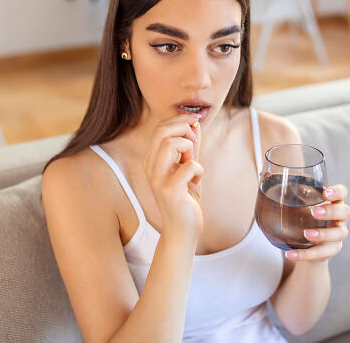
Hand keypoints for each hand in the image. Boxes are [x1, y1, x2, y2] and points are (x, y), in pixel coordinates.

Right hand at [142, 113, 203, 240]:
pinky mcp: (170, 190)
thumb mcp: (188, 167)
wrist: (183, 229)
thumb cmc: (186, 198)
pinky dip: (199, 170)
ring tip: (193, 163)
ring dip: (189, 148)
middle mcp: (150, 167)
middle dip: (184, 129)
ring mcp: (158, 179)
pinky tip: (196, 181)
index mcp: (151, 159)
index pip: (160, 127)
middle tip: (195, 143)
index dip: (180, 120)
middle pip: (162, 130)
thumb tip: (195, 123)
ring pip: (171, 143)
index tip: (196, 123)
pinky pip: (189, 166)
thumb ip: (190, 146)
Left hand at [285, 184, 349, 262]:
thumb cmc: (303, 219)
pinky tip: (290, 254)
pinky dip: (305, 255)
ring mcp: (337, 235)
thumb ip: (284, 190)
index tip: (325, 193)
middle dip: (331, 211)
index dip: (337, 192)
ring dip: (322, 234)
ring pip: (338, 234)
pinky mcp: (330, 251)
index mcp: (332, 202)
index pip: (342, 193)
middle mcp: (339, 218)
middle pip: (345, 212)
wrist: (307, 247)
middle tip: (314, 212)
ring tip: (305, 234)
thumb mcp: (296, 205)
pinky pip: (321, 254)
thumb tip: (265, 174)